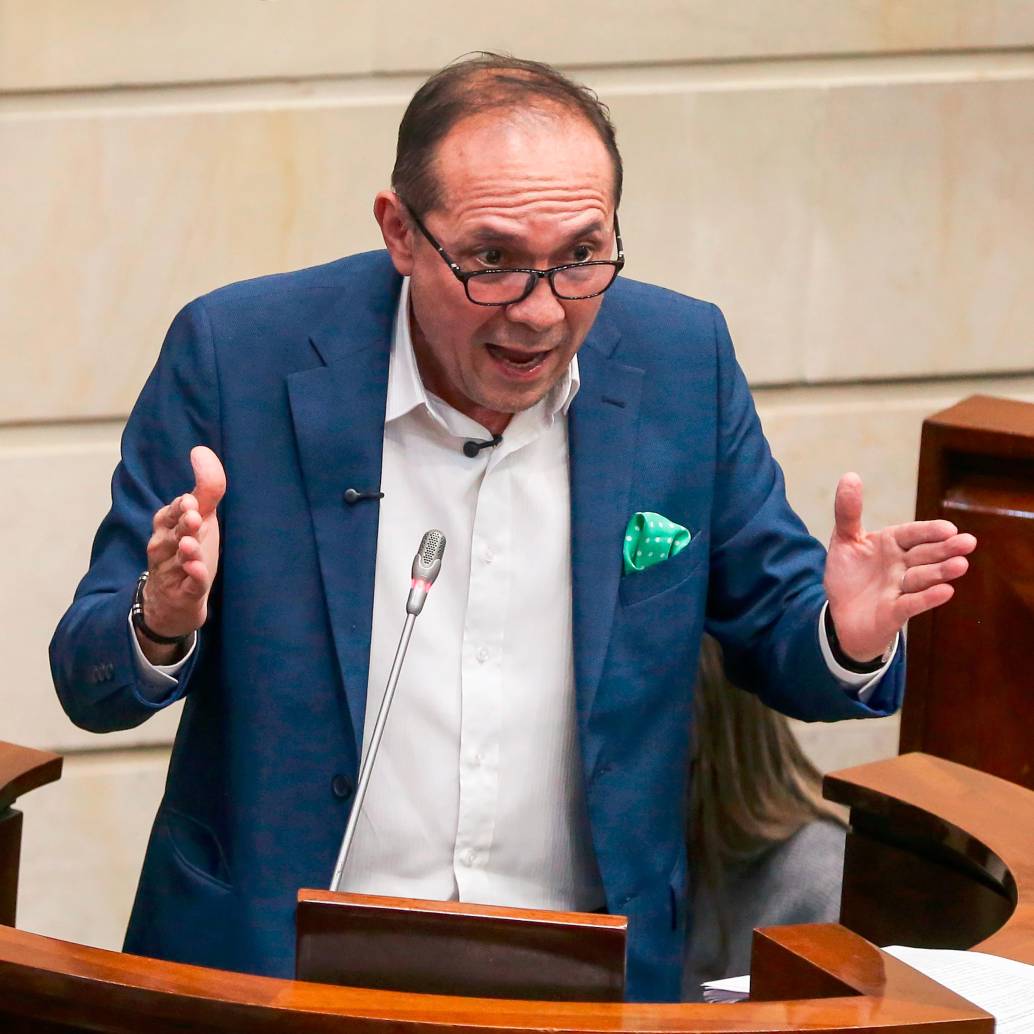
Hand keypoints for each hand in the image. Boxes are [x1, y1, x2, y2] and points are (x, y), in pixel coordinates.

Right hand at [137, 446, 225, 663]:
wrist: (175, 601)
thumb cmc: (188, 551)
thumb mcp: (200, 519)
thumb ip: (205, 487)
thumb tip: (200, 450)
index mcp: (167, 527)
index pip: (169, 514)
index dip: (179, 508)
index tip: (190, 501)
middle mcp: (164, 548)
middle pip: (170, 535)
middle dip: (181, 525)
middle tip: (193, 516)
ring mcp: (172, 573)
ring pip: (177, 561)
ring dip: (185, 552)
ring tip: (190, 544)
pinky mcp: (183, 594)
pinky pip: (187, 587)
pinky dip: (193, 580)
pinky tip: (198, 572)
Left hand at [823, 472, 975, 663]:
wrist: (842, 615)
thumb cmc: (849, 575)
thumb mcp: (844, 540)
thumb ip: (848, 512)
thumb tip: (850, 475)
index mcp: (892, 545)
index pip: (912, 534)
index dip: (929, 532)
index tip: (947, 528)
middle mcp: (901, 566)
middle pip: (924, 555)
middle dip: (944, 549)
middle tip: (967, 542)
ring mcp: (900, 589)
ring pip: (922, 578)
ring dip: (940, 572)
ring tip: (960, 565)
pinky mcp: (895, 612)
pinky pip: (912, 604)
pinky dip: (928, 598)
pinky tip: (946, 591)